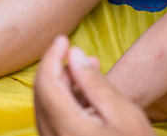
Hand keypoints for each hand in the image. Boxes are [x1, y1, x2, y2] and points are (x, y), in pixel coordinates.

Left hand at [35, 35, 153, 135]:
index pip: (46, 82)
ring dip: (62, 84)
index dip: (51, 55)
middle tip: (76, 53)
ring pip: (45, 106)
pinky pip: (53, 120)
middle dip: (56, 68)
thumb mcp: (123, 113)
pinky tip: (85, 94)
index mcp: (67, 127)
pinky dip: (64, 102)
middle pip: (42, 93)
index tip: (63, 38)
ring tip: (88, 71)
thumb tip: (73, 54)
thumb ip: (94, 83)